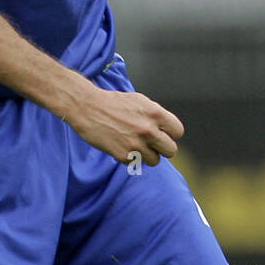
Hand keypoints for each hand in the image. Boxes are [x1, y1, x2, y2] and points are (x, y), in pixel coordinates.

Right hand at [62, 86, 183, 165]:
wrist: (86, 106)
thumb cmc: (112, 103)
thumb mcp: (138, 101)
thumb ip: (155, 116)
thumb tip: (167, 130)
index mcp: (154, 112)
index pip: (178, 131)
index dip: (169, 133)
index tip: (161, 133)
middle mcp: (148, 129)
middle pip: (171, 150)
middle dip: (161, 148)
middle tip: (150, 143)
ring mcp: (136, 144)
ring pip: (155, 160)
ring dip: (146, 155)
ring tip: (133, 144)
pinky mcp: (124, 155)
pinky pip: (136, 163)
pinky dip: (130, 157)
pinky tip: (120, 145)